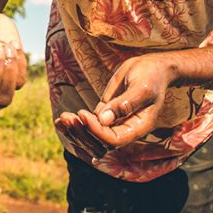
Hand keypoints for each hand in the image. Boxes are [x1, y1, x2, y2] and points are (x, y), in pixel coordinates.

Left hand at [56, 55, 173, 154]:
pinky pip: (88, 126)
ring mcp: (114, 123)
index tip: (83, 114)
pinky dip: (74, 125)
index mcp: (138, 128)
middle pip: (100, 144)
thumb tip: (103, 119)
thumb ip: (124, 104)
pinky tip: (60, 120)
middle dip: (82, 133)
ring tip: (62, 119)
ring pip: (91, 139)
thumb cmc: (151, 76)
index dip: (96, 131)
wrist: (152, 68)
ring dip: (75, 132)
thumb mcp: (142, 88)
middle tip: (67, 117)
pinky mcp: (105, 114)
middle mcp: (125, 130)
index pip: (113, 140)